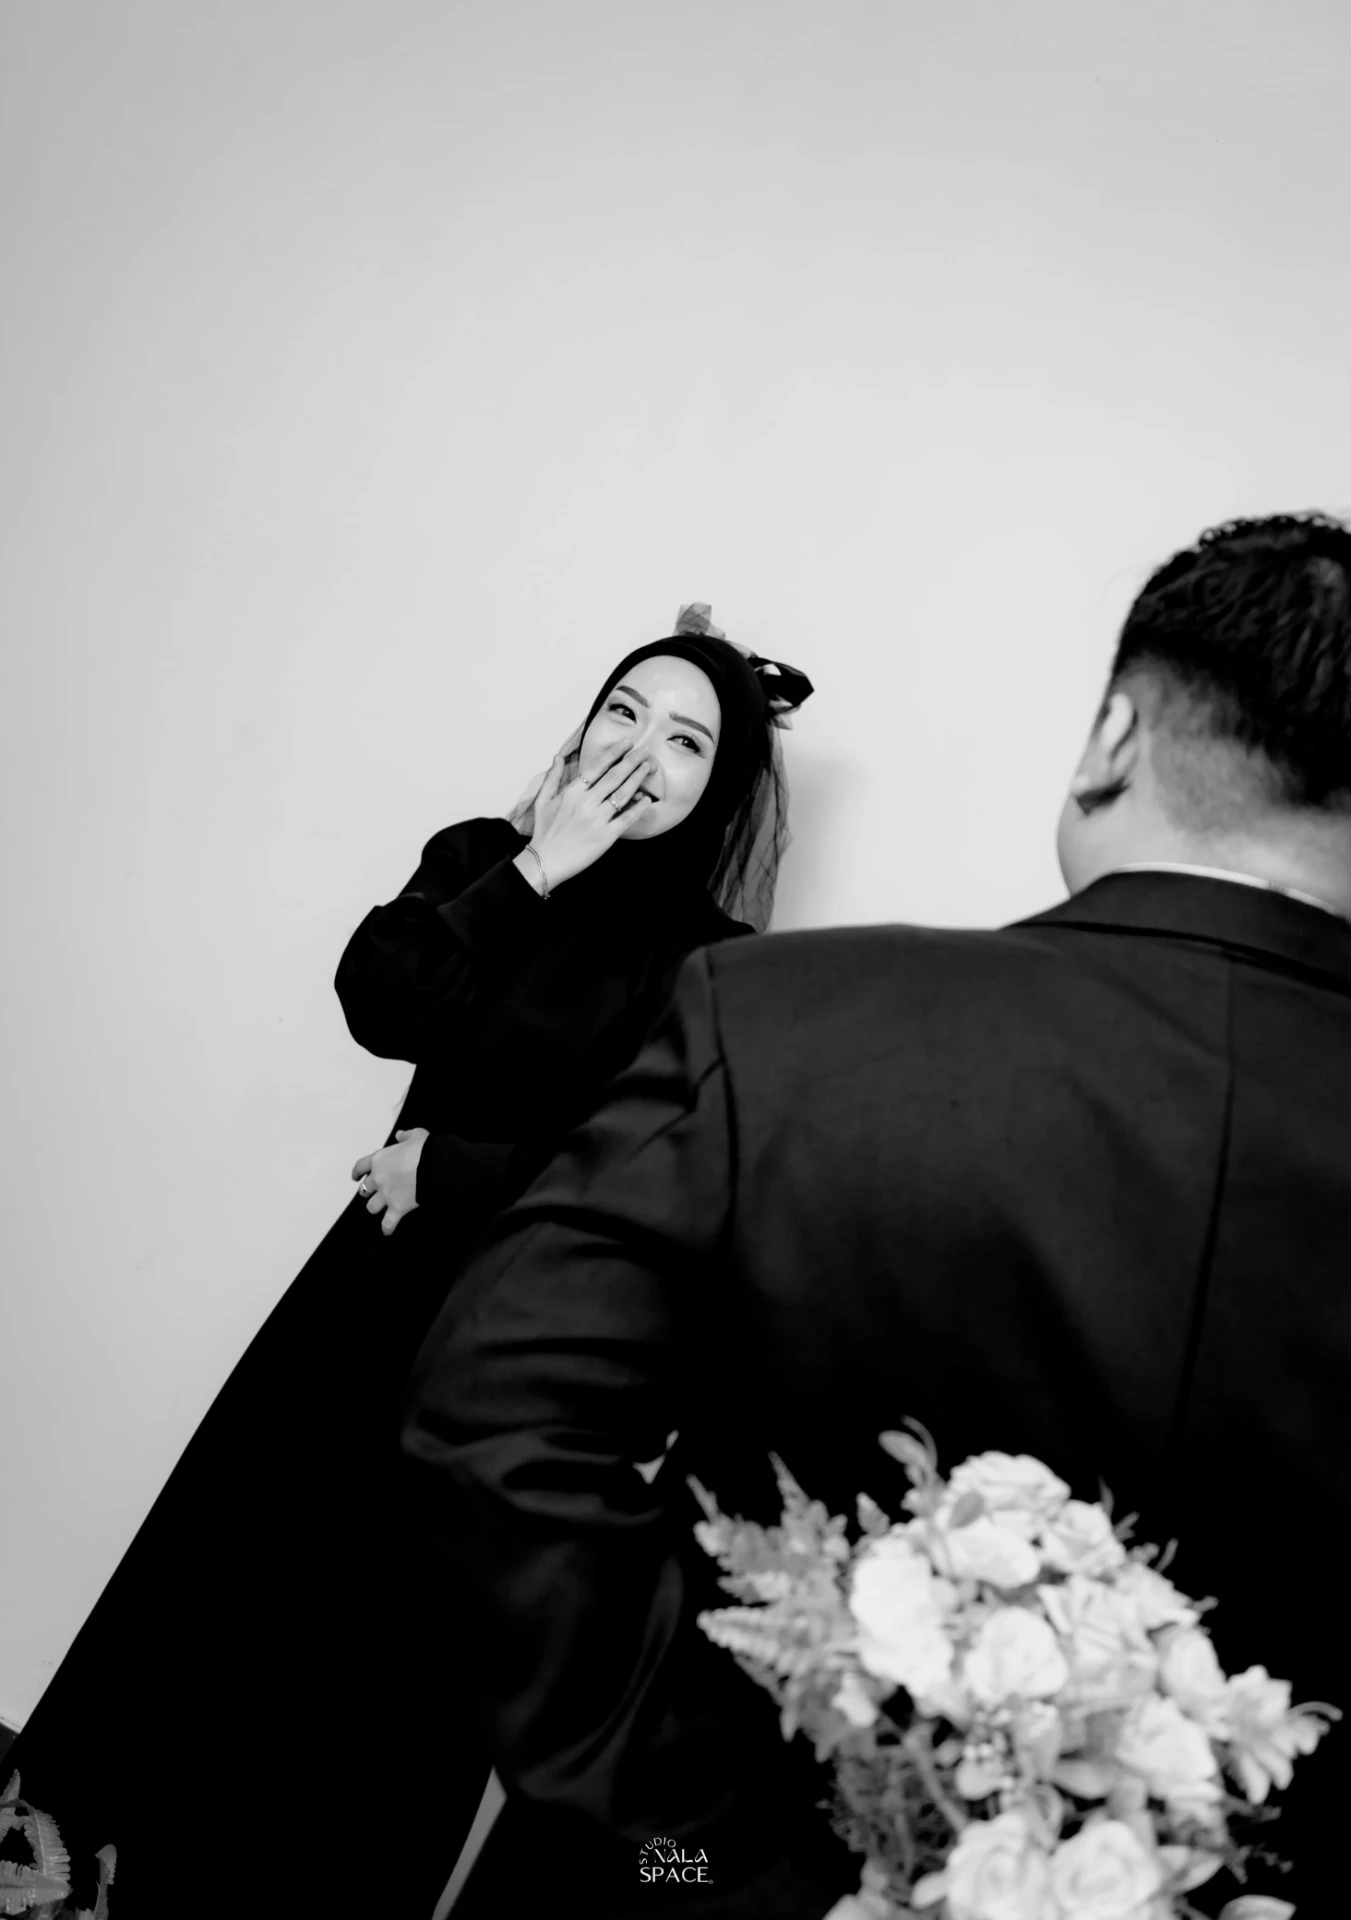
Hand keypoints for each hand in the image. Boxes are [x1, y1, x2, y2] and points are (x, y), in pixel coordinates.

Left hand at [351, 1127, 427, 1235]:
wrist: (434, 1166)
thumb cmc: (424, 1149)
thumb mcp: (416, 1135)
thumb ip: (405, 1136)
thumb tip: (400, 1135)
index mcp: (379, 1160)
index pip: (360, 1166)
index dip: (357, 1172)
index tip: (356, 1177)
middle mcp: (378, 1179)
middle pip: (364, 1189)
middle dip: (368, 1191)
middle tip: (374, 1192)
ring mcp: (386, 1196)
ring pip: (371, 1207)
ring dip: (375, 1207)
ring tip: (381, 1208)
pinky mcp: (397, 1209)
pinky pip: (387, 1223)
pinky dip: (387, 1227)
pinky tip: (387, 1231)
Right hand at [514, 743, 655, 890]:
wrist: (546, 862)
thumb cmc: (544, 832)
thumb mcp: (543, 801)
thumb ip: (552, 777)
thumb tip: (558, 756)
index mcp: (572, 792)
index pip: (597, 766)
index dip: (614, 753)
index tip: (627, 743)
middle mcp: (586, 802)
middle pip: (614, 776)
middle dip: (632, 761)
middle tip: (646, 751)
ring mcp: (597, 819)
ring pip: (622, 794)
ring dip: (637, 779)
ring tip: (649, 768)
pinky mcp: (605, 836)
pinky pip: (626, 819)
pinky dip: (638, 808)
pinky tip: (646, 799)